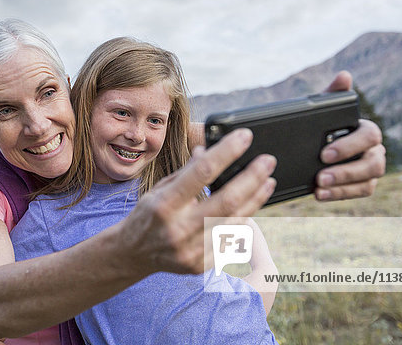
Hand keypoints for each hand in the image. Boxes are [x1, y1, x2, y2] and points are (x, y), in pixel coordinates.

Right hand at [119, 128, 276, 274]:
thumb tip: (209, 150)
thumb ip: (186, 172)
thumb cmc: (147, 215)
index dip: (227, 152)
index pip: (202, 173)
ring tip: (268, 181)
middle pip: (227, 200)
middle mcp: (178, 229)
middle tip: (268, 161)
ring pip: (235, 222)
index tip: (245, 137)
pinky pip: (230, 240)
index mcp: (165, 204)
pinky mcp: (200, 265)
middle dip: (252, 178)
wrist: (133, 254)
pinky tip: (250, 206)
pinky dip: (243, 220)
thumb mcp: (160, 188)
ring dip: (255, 199)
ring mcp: (191, 250)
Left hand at [315, 71, 385, 200]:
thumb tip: (344, 76)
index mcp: (365, 130)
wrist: (312, 149)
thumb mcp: (322, 111)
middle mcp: (374, 150)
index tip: (323, 153)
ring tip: (319, 186)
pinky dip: (340, 194)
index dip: (349, 145)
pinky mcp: (364, 185)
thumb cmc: (322, 127)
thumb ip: (332, 95)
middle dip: (346, 170)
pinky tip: (319, 194)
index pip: (369, 136)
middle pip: (373, 163)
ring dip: (343, 185)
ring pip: (368, 181)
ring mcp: (370, 169)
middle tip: (320, 175)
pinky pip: (360, 192)